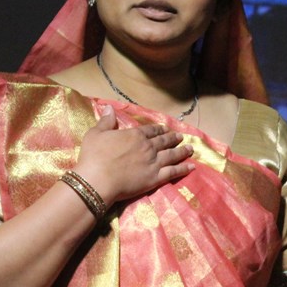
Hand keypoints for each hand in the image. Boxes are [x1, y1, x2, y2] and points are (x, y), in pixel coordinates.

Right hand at [75, 105, 193, 204]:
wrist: (97, 180)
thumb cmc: (94, 156)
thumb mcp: (96, 133)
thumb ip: (106, 121)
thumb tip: (109, 107)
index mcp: (135, 135)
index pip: (150, 130)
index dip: (159, 129)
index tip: (165, 129)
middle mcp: (148, 147)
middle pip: (164, 141)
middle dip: (173, 138)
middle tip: (180, 137)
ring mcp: (154, 163)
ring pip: (172, 155)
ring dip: (182, 151)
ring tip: (190, 148)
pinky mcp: (155, 178)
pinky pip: (173, 172)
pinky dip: (183, 169)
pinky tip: (192, 167)